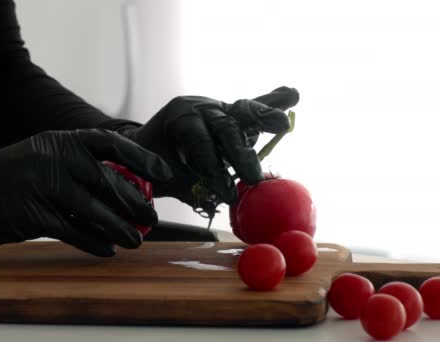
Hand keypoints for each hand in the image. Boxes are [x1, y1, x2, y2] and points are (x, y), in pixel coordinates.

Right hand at [0, 129, 172, 256]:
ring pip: (95, 210)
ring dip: (120, 228)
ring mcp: (43, 185)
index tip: (164, 173)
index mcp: (60, 141)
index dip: (141, 157)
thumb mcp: (41, 159)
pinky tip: (107, 250)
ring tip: (136, 240)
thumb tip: (122, 188)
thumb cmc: (7, 178)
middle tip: (151, 218)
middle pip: (108, 181)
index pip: (110, 143)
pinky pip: (73, 231)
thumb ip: (77, 168)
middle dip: (135, 202)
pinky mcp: (32, 214)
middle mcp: (54, 158)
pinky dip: (93, 242)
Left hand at [117, 86, 298, 214]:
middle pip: (225, 127)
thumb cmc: (152, 159)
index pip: (199, 140)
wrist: (148, 142)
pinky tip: (291, 95)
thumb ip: (187, 186)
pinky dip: (273, 102)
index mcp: (179, 116)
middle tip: (251, 177)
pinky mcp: (234, 114)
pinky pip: (254, 108)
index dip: (212, 166)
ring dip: (265, 116)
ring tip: (282, 122)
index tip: (224, 192)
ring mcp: (220, 108)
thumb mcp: (161, 174)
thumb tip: (216, 201)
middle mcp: (202, 107)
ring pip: (244, 111)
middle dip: (240, 153)